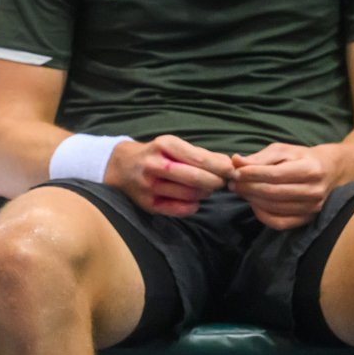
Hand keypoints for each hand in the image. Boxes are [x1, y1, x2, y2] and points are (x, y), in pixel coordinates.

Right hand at [104, 134, 234, 216]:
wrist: (121, 166)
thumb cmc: (155, 154)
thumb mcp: (173, 146)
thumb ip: (200, 154)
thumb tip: (228, 163)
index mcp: (163, 146)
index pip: (198, 159)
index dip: (219, 167)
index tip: (231, 170)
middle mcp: (154, 165)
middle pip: (194, 178)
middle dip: (215, 181)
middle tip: (223, 182)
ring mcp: (149, 186)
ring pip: (189, 194)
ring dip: (205, 193)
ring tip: (207, 188)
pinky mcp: (148, 204)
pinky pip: (179, 209)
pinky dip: (193, 206)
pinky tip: (194, 200)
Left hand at [228, 143, 344, 229]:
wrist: (329, 171)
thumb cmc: (301, 158)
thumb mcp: (282, 150)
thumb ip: (259, 157)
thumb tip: (235, 161)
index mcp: (310, 169)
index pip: (274, 174)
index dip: (251, 174)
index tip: (234, 172)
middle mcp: (314, 191)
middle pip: (273, 192)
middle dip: (248, 187)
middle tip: (232, 183)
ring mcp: (312, 208)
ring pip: (274, 208)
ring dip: (252, 200)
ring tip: (240, 191)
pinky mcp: (308, 219)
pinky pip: (280, 223)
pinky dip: (262, 215)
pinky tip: (254, 204)